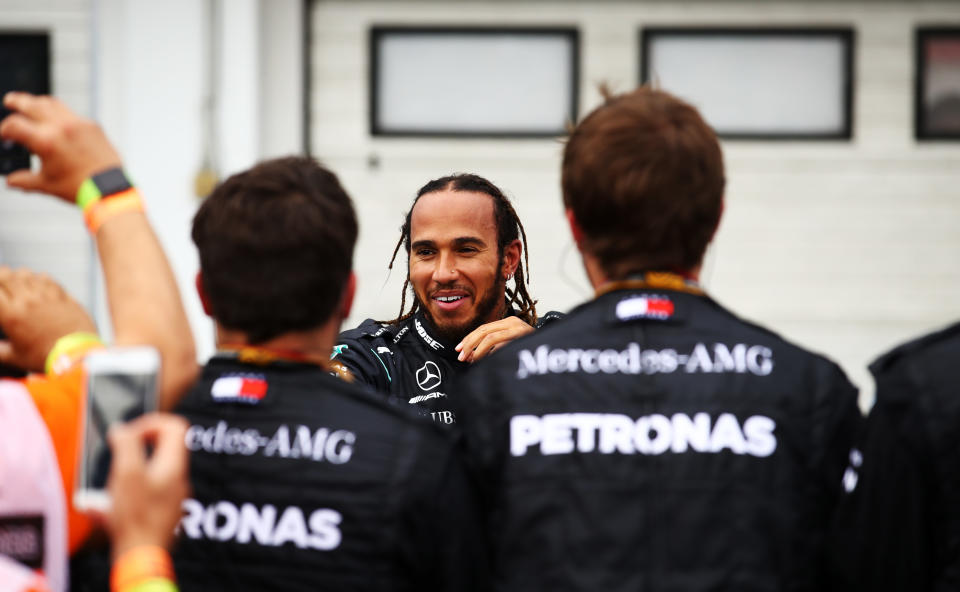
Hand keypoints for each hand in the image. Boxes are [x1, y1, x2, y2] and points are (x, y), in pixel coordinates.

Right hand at [0, 92, 121, 200]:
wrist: (109, 189)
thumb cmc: (79, 188)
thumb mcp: (46, 185)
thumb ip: (24, 181)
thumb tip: (11, 181)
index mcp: (46, 141)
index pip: (14, 125)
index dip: (4, 130)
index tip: (4, 135)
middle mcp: (61, 127)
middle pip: (32, 104)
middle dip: (17, 102)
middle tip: (9, 101)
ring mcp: (78, 124)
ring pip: (53, 104)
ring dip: (38, 102)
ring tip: (32, 104)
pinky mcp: (93, 126)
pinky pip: (72, 113)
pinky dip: (60, 113)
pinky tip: (57, 119)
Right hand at [0, 267, 95, 371]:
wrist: (77, 355)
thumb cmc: (45, 358)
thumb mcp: (15, 357)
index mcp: (11, 315)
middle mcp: (28, 301)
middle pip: (9, 277)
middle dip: (3, 276)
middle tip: (2, 279)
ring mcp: (47, 297)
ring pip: (29, 275)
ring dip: (21, 275)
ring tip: (19, 279)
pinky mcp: (64, 297)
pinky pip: (49, 280)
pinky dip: (42, 279)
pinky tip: (40, 281)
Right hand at [105, 413, 189, 559]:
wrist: (141, 555)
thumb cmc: (136, 516)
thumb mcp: (126, 473)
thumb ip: (126, 445)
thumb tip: (121, 428)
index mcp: (174, 465)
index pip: (175, 426)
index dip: (151, 423)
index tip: (129, 434)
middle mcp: (179, 478)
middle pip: (163, 447)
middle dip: (136, 448)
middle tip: (117, 459)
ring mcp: (173, 496)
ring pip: (152, 471)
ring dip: (128, 473)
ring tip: (109, 488)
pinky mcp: (163, 512)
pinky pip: (146, 493)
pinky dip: (127, 494)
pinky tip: (107, 508)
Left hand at [455, 316, 533, 362]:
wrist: (556, 346)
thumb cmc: (532, 349)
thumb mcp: (513, 342)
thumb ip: (496, 345)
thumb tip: (472, 355)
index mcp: (509, 322)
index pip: (483, 328)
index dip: (468, 339)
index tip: (458, 350)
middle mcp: (513, 323)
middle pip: (484, 331)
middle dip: (469, 344)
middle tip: (461, 357)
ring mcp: (519, 331)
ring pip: (490, 338)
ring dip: (478, 351)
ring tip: (472, 361)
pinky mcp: (524, 340)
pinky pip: (502, 347)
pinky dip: (492, 355)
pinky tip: (486, 362)